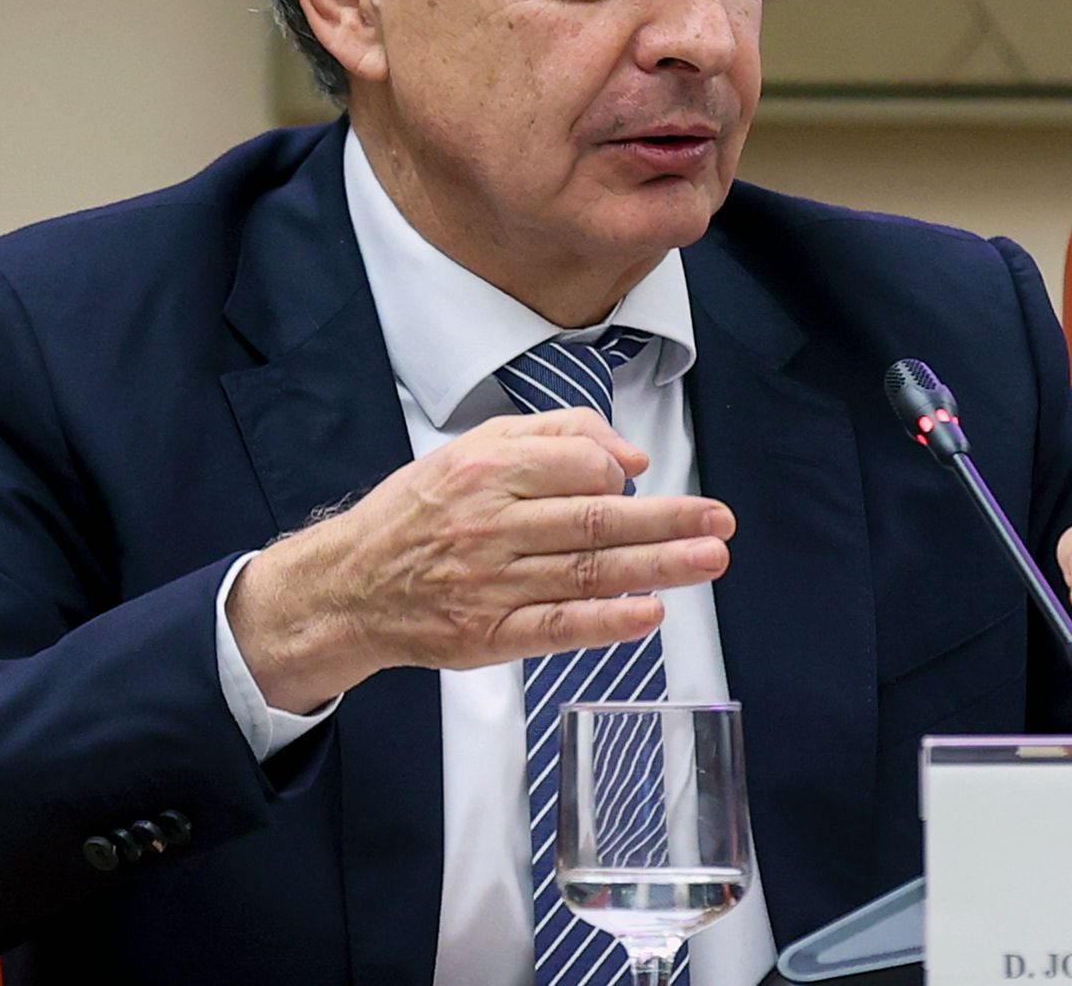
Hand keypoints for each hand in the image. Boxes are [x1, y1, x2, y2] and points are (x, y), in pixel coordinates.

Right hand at [227, 408, 733, 711]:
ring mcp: (491, 584)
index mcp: (485, 471)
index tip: (641, 480)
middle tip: (720, 522)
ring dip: (657, 567)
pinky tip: (649, 612)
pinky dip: (607, 622)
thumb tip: (629, 455)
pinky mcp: (491, 635)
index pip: (575, 467)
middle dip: (667, 520)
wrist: (351, 585)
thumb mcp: (474, 448)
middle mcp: (489, 526)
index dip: (617, 473)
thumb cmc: (422, 512)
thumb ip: (554, 436)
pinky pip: (558, 627)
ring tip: (711, 561)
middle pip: (595, 520)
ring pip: (588, 572)